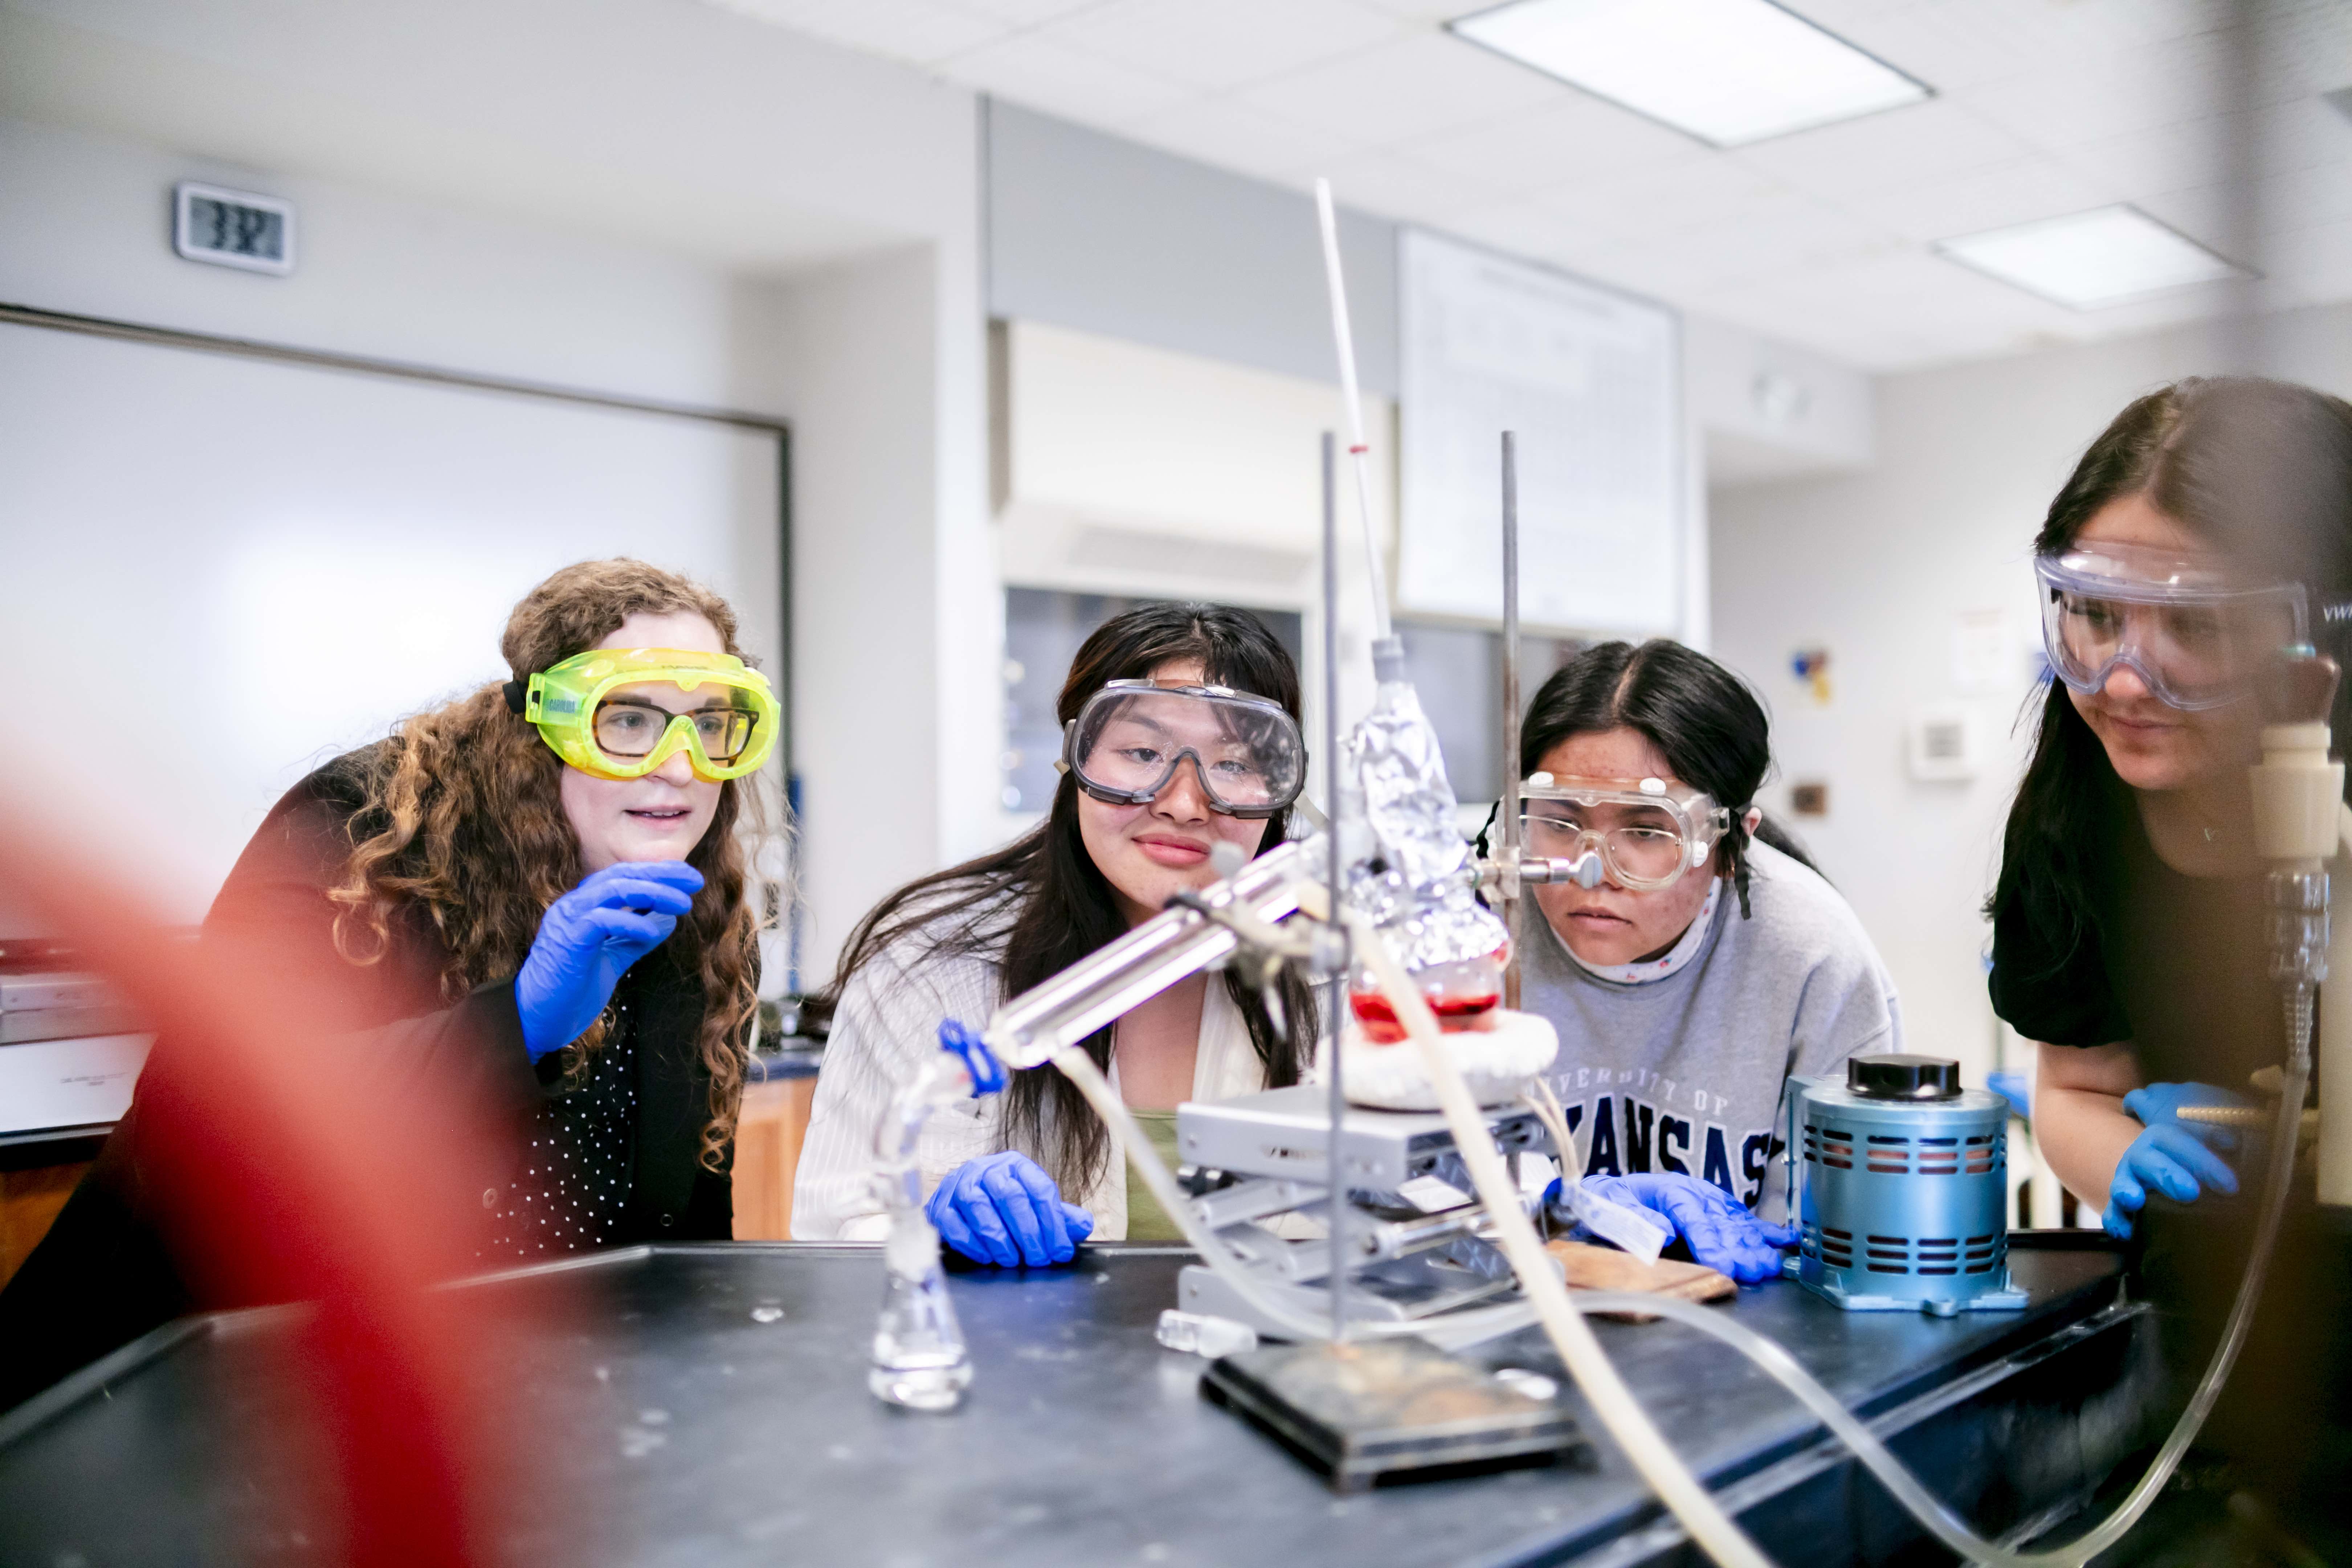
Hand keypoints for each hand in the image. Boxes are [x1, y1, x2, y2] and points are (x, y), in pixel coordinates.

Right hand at [514, 861, 703, 1060]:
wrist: (536, 1020)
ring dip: (654, 893)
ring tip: (684, 904)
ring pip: (613, 890)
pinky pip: (601, 921)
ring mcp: (568, 921)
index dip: (657, 872)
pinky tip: (653, 933)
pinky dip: (631, 923)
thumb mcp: (612, 959)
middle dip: (661, 874)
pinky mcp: (567, 942)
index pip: (622, 876)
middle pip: (621, 875)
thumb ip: (635, 939)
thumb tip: (667, 919)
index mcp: (583, 907)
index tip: (689, 878)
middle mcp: (573, 906)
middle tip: (695, 881)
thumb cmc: (571, 990)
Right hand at [925, 1152, 1094, 1267]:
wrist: (962, 1199)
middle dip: (1028, 1232)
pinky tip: (986, 1257)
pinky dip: (970, 1243)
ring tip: (1012, 1261)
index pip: (1039, 1189)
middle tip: (1038, 1260)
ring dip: (998, 1239)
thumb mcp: (1034, 1206)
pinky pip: (952, 1223)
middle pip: (1010, 1196)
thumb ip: (1059, 1216)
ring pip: (979, 1207)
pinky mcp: (939, 1204)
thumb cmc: (1004, 1205)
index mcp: (1015, 1164)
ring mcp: (958, 1184)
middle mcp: (985, 1169)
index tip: (1061, 1251)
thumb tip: (1084, 1225)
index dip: (1053, 1222)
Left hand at [1582, 1172, 1796, 1283]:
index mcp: (1670, 1191)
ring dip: (1755, 1246)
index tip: (1720, 1263)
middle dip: (1738, 1249)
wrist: (1613, 1192)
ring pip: (1737, 1225)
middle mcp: (1696, 1194)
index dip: (1708, 1242)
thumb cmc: (1612, 1203)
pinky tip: (1786, 1241)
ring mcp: (1712, 1202)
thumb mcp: (1612, 1207)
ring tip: (1771, 1266)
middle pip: (1721, 1225)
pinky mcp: (1721, 1210)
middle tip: (1754, 1271)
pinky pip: (1744, 1221)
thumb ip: (1635, 1219)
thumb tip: (1664, 1231)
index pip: (1693, 1218)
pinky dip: (1766, 1231)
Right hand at [2101, 1083, 2244, 1238]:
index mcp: (2170, 1139)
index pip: (2180, 1141)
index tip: (2230, 1183)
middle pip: (2148, 1158)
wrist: (2184, 1187)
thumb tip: (2254, 1127)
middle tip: (2190, 1193)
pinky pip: (2113, 1213)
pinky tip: (2126, 1232)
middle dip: (2167, 1173)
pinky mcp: (2124, 1208)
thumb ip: (2236, 1139)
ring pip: (2123, 1180)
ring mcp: (2131, 1180)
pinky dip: (2116, 1221)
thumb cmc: (2211, 1169)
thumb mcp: (2227, 1147)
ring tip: (2134, 1199)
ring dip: (2126, 1188)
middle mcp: (2147, 1155)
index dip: (2202, 1160)